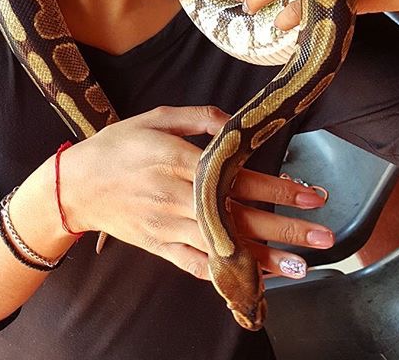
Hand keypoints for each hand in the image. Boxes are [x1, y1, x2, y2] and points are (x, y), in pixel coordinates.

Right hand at [57, 105, 333, 279]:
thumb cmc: (115, 146)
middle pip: (238, 216)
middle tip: (325, 236)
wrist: (74, 185)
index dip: (278, 188)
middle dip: (285, 228)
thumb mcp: (154, 117)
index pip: (238, 178)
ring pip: (223, 246)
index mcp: (179, 162)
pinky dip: (224, 274)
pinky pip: (196, 265)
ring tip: (302, 267)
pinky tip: (252, 280)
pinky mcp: (159, 247)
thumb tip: (234, 124)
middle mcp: (178, 198)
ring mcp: (168, 227)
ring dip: (264, 259)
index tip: (312, 194)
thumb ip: (198, 118)